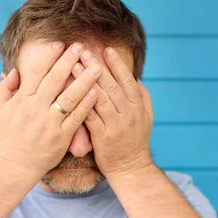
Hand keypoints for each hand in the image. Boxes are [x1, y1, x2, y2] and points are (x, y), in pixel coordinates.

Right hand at [0, 41, 101, 175]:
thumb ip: (5, 89)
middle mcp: (36, 108)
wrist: (15, 164)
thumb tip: (12, 71)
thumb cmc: (8, 135)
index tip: (59, 43)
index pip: (36, 72)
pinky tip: (96, 93)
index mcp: (22, 100)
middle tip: (81, 46)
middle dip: (69, 61)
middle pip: (55, 80)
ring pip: (69, 97)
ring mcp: (50, 122)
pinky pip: (77, 117)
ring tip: (96, 67)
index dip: (48, 56)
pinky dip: (86, 104)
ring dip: (84, 80)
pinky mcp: (62, 136)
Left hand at [73, 47, 153, 177]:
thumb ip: (142, 97)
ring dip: (85, 79)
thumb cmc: (136, 141)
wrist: (130, 168)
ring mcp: (115, 125)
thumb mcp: (146, 117)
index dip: (117, 64)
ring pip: (100, 97)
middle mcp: (128, 113)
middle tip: (84, 50)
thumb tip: (136, 78)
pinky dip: (81, 102)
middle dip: (97, 66)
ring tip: (73, 64)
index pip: (127, 80)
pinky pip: (90, 116)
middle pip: (111, 85)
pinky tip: (70, 91)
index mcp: (138, 106)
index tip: (106, 49)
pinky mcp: (102, 137)